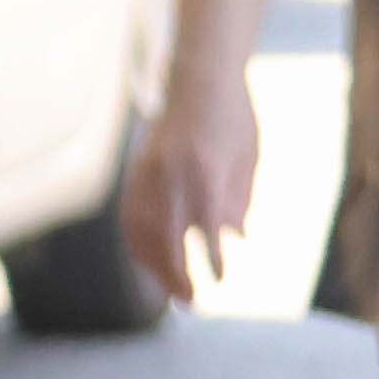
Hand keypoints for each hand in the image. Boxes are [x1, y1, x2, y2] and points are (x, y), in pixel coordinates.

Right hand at [121, 69, 259, 309]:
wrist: (199, 77)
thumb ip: (239, 197)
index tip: (219, 279)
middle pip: (165, 231)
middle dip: (176, 271)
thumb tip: (234, 237)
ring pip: (141, 227)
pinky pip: (130, 215)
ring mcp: (147, 169)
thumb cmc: (233, 117)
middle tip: (192, 301)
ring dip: (154, 263)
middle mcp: (171, 169)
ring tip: (173, 288)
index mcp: (205, 164)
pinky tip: (151, 261)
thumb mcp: (248, 157)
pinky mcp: (136, 170)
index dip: (211, 253)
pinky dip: (138, 243)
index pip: (206, 219)